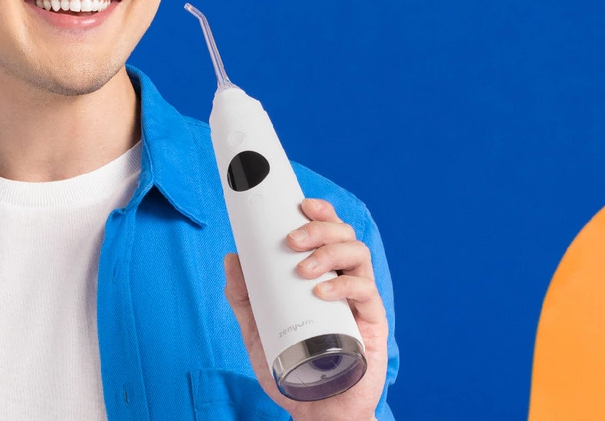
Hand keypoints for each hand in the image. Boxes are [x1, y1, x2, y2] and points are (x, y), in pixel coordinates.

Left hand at [223, 198, 388, 420]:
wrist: (314, 409)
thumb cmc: (290, 368)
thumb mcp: (256, 329)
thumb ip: (243, 297)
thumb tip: (232, 257)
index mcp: (321, 276)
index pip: (327, 233)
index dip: (319, 212)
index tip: (301, 204)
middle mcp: (343, 281)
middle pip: (344, 235)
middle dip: (319, 228)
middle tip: (291, 240)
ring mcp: (359, 301)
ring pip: (358, 255)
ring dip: (330, 251)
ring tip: (303, 269)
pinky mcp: (372, 323)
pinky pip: (366, 292)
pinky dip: (344, 285)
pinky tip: (322, 291)